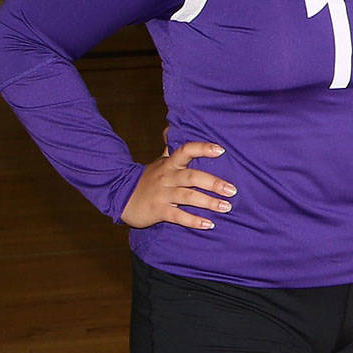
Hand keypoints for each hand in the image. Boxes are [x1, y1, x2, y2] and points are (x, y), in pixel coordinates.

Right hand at [122, 140, 236, 230]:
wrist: (120, 196)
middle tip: (232, 190)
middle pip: (192, 177)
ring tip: (226, 207)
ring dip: (209, 203)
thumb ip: (169, 148)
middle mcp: (166, 177)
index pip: (185, 151)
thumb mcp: (159, 162)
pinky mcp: (158, 211)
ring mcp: (162, 194)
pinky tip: (209, 224)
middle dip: (213, 183)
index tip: (221, 150)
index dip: (202, 148)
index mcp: (169, 164)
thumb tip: (171, 127)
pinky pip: (178, 216)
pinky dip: (194, 221)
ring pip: (188, 197)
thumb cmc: (148, 179)